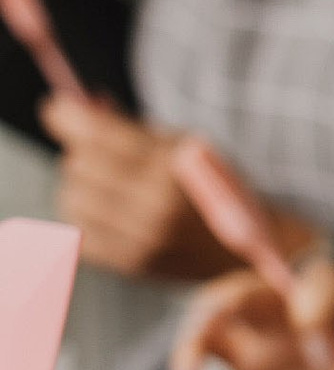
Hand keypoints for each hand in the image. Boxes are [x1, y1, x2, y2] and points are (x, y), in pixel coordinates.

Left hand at [47, 100, 274, 283]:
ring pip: (72, 198)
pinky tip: (106, 209)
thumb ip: (132, 127)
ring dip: (81, 185)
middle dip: (82, 150)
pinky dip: (86, 215)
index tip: (55, 107)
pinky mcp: (131, 264)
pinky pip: (80, 231)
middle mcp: (154, 205)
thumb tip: (83, 104)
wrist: (243, 249)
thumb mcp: (185, 144)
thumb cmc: (212, 187)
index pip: (97, 135)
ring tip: (105, 183)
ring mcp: (141, 239)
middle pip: (79, 164)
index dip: (67, 116)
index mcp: (171, 167)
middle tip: (98, 150)